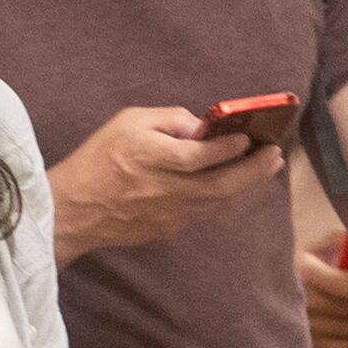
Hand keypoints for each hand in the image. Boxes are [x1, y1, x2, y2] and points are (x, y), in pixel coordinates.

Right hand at [51, 106, 279, 257]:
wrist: (72, 211)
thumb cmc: (97, 160)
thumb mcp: (127, 122)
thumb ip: (169, 119)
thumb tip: (203, 126)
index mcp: (151, 157)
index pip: (200, 155)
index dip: (228, 147)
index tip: (248, 137)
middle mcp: (164, 188)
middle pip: (221, 184)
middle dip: (254, 170)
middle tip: (275, 155)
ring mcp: (168, 213)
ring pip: (220, 201)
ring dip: (248, 185)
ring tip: (266, 168)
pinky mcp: (168, 228)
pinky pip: (205, 211)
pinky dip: (226, 197)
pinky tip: (236, 184)